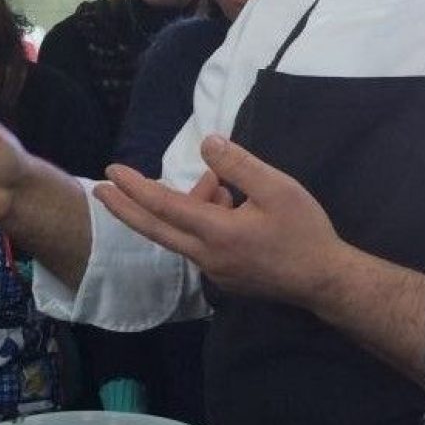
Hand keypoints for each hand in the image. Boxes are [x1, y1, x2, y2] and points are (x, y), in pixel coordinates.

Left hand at [95, 135, 346, 308]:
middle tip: (99, 190)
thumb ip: (238, 165)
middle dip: (124, 208)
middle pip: (154, 229)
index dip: (134, 187)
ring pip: (181, 234)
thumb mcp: (277, 188)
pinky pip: (199, 244)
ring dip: (187, 206)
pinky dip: (201, 220)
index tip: (112, 172)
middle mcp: (205, 256)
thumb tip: (207, 143)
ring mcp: (213, 271)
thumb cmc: (305, 232)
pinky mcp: (224, 277)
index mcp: (216, 232)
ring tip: (222, 184)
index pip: (163, 206)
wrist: (326, 281)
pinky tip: (229, 204)